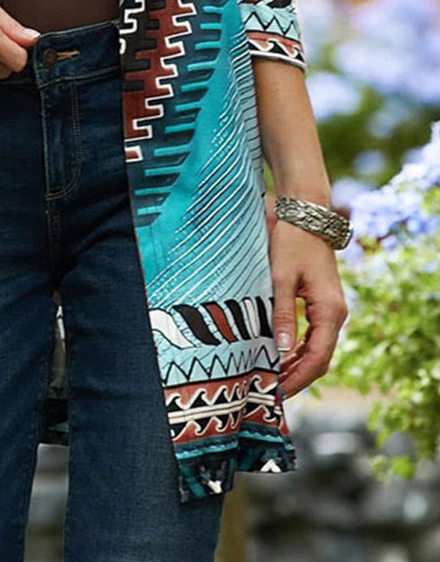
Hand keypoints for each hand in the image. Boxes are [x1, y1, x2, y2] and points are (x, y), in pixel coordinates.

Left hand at [265, 191, 348, 397]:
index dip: (298, 379)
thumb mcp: (281, 278)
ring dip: (297, 366)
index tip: (277, 393)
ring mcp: (332, 309)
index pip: (317, 358)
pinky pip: (314, 336)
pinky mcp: (323, 303)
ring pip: (318, 349)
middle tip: (271, 393)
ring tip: (272, 380)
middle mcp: (336, 314)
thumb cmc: (292, 243)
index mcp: (329, 311)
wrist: (307, 216)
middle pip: (320, 359)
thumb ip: (282, 314)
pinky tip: (280, 357)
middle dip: (298, 378)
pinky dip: (299, 350)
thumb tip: (280, 350)